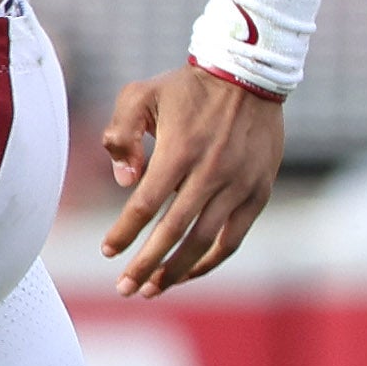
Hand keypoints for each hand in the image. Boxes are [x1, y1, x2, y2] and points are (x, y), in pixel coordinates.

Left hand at [98, 66, 284, 294]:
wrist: (248, 76)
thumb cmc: (186, 88)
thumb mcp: (141, 94)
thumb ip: (121, 134)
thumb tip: (124, 181)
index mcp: (180, 149)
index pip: (145, 204)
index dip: (124, 233)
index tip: (107, 251)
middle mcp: (211, 172)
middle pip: (173, 232)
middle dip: (145, 265)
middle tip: (124, 289)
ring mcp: (238, 185)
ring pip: (204, 242)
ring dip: (176, 270)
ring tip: (152, 289)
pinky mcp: (258, 192)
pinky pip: (233, 239)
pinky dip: (210, 261)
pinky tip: (188, 273)